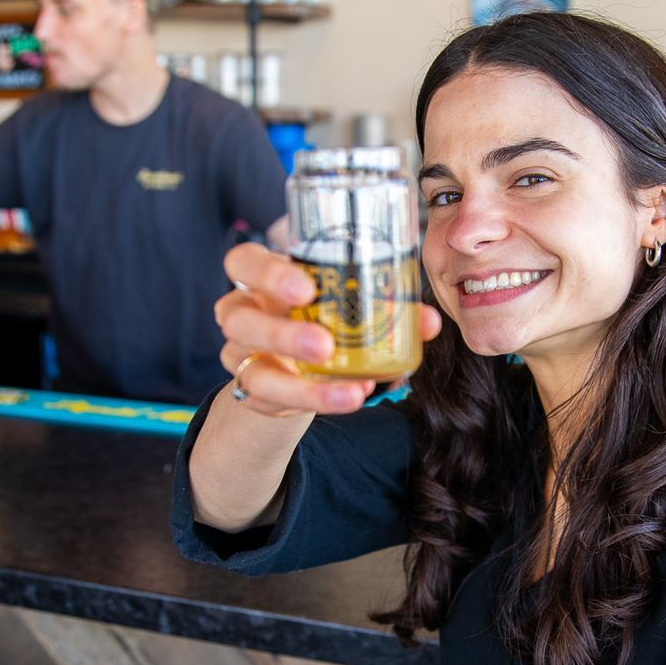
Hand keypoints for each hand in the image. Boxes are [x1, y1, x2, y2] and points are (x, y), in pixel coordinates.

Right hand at [216, 243, 442, 418]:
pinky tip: (349, 397)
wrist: (294, 364)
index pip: (243, 263)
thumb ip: (384, 307)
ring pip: (252, 369)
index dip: (266, 273)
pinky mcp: (253, 391)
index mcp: (261, 280)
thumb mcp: (342, 305)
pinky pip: (273, 401)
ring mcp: (242, 355)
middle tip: (325, 343)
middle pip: (238, 318)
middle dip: (281, 333)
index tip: (306, 287)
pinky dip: (316, 399)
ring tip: (353, 386)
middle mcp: (243, 315)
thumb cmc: (319, 317)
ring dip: (301, 382)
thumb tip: (427, 321)